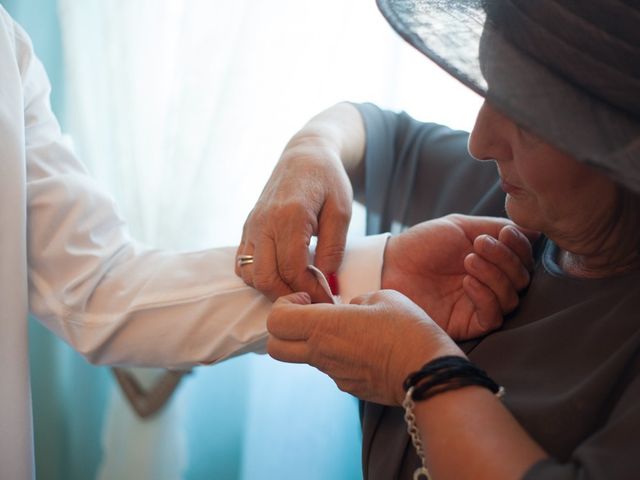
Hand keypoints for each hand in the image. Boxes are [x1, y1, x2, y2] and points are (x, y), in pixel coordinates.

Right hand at [236, 103, 364, 302]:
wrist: (304, 156)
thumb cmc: (327, 180)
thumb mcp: (342, 210)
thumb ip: (334, 247)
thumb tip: (328, 281)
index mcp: (290, 216)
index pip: (292, 269)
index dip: (311, 291)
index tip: (328, 300)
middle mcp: (264, 222)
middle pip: (265, 278)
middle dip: (289, 297)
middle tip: (312, 299)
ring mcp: (251, 226)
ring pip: (250, 275)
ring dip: (273, 288)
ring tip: (298, 287)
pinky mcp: (247, 228)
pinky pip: (243, 265)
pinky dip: (259, 277)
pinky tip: (282, 274)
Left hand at [267, 290, 463, 405]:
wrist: (430, 374)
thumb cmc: (408, 329)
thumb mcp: (383, 297)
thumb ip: (357, 301)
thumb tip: (352, 309)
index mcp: (324, 327)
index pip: (275, 320)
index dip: (284, 304)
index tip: (308, 298)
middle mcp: (322, 353)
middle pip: (275, 347)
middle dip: (284, 329)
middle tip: (310, 314)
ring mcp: (335, 374)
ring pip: (305, 357)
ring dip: (315, 340)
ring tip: (348, 329)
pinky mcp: (350, 387)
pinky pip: (332, 368)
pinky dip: (339, 355)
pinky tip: (366, 347)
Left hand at [382, 214, 538, 339]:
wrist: (392, 265)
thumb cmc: (422, 244)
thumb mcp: (459, 227)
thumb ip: (494, 227)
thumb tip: (532, 228)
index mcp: (491, 261)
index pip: (523, 259)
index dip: (520, 246)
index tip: (505, 233)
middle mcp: (490, 284)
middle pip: (522, 279)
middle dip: (505, 259)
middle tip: (479, 246)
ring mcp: (479, 305)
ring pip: (511, 298)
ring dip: (495, 275)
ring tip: (468, 261)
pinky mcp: (468, 324)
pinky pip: (493, 317)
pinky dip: (486, 296)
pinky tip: (467, 281)